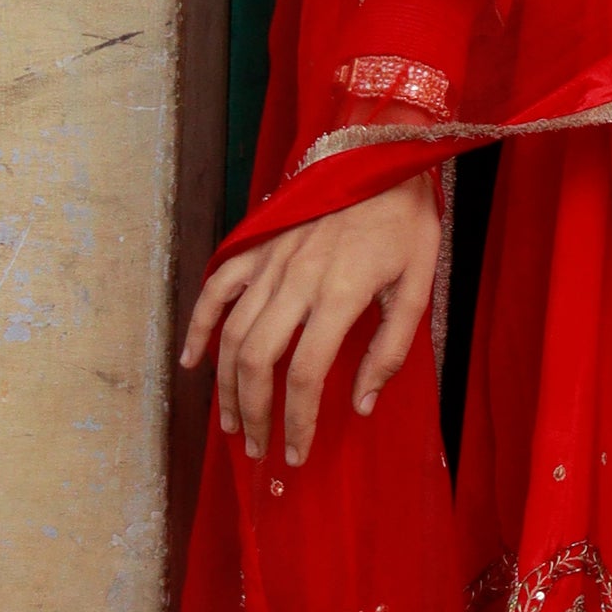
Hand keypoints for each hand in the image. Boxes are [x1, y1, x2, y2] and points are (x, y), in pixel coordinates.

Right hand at [180, 171, 442, 466]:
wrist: (382, 156)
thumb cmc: (406, 224)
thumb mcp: (418, 287)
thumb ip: (391, 349)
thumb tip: (362, 406)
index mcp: (339, 294)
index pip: (306, 375)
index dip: (298, 422)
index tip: (296, 454)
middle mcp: (296, 280)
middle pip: (258, 361)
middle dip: (252, 413)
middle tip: (257, 448)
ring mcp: (270, 261)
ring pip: (233, 333)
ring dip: (226, 384)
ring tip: (231, 423)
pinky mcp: (257, 245)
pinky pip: (217, 288)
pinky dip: (200, 325)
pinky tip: (192, 361)